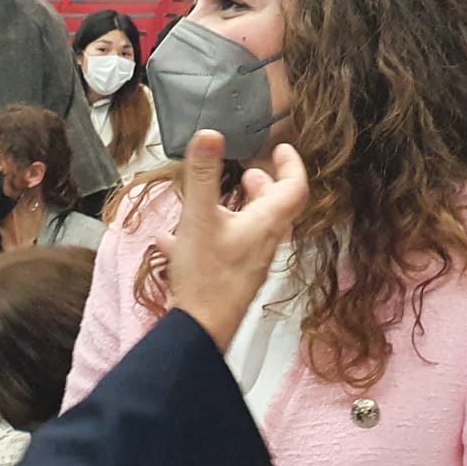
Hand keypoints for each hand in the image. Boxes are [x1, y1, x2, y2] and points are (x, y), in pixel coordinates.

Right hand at [165, 131, 309, 350]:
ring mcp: (248, 263)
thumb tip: (210, 134)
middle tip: (249, 171)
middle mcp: (263, 243)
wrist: (200, 331)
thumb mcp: (200, 217)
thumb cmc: (207, 277)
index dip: (291, 165)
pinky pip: (225, 248)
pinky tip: (172, 240)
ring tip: (214, 198)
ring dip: (236, 208)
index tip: (282, 148)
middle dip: (262, 186)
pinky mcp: (231, 278)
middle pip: (273, 209)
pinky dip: (207, 235)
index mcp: (265, 224)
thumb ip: (204, 175)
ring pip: (248, 228)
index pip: (294, 188)